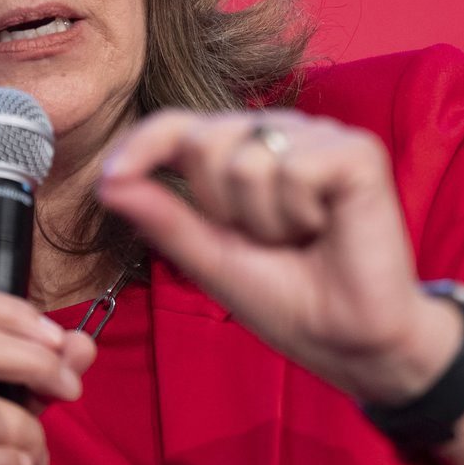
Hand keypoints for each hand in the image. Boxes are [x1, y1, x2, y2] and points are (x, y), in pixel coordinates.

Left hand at [97, 110, 462, 404]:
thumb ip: (163, 217)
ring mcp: (319, 137)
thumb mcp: (210, 258)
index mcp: (241, 152)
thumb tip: (106, 181)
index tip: (111, 178)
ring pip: (247, 159)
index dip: (142, 145)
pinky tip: (326, 228)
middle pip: (205, 140)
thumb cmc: (286, 298)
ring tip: (298, 239)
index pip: (179, 125)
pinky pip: (295, 169)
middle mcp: (279, 133)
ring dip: (264, 221)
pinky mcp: (357, 152)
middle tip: (264, 241)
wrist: (348, 340)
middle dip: (220, 208)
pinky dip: (301, 213)